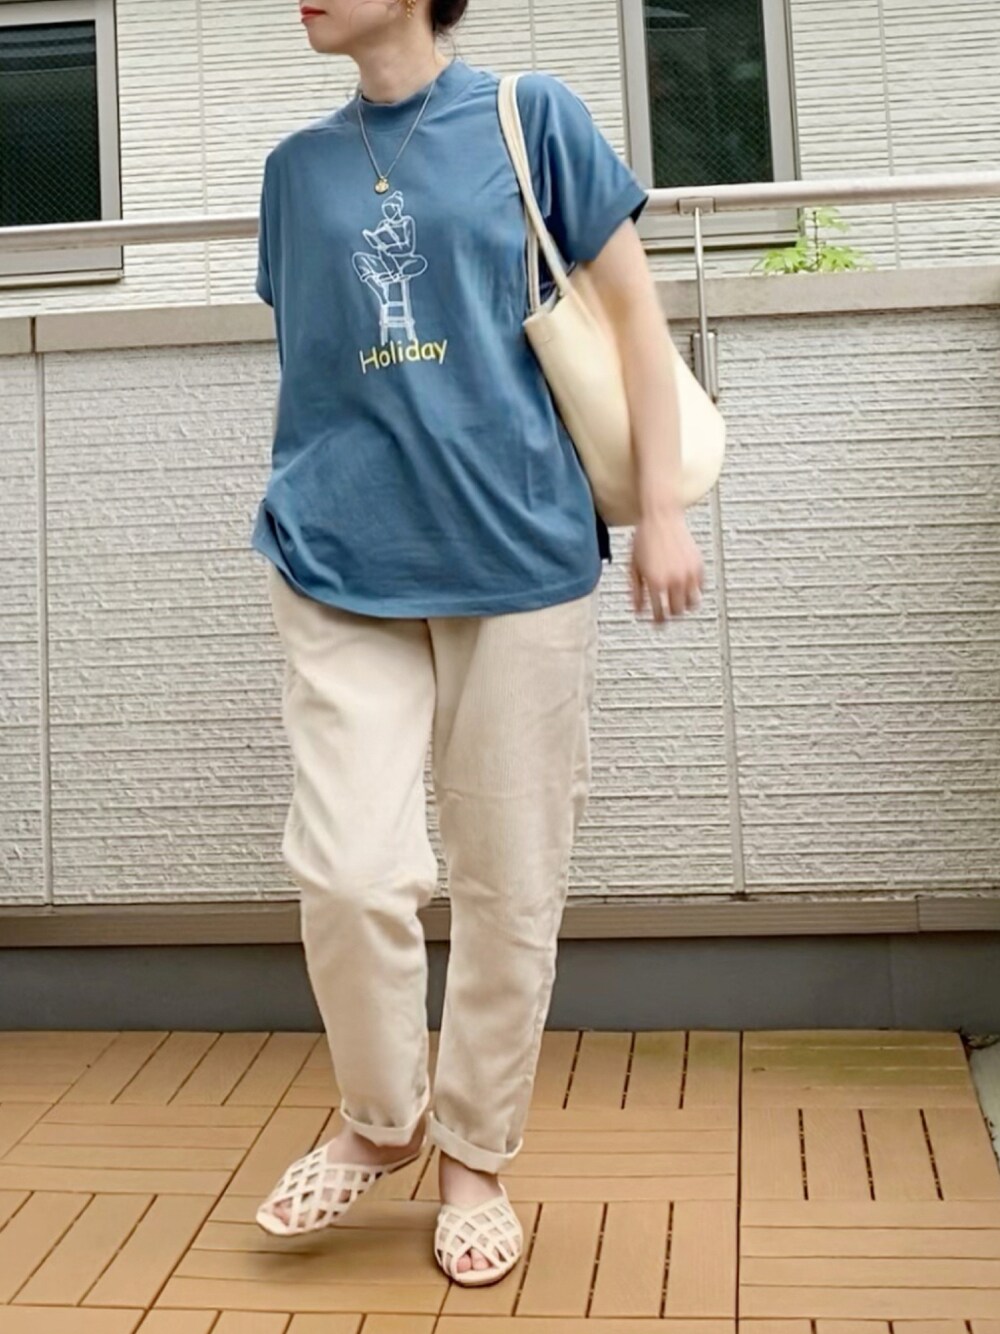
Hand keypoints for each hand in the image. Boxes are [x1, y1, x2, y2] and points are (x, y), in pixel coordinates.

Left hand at [630, 507, 704, 625]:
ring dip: (685, 606)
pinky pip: (700, 588)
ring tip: (679, 603)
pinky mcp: (698, 566)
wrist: (661, 517)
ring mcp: (688, 573)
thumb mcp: (633, 567)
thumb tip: (638, 611)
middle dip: (672, 614)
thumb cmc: (644, 539)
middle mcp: (673, 580)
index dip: (658, 622)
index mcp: (655, 583)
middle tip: (668, 612)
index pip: (659, 613)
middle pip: (677, 612)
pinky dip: (694, 590)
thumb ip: (635, 591)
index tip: (658, 623)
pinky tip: (686, 587)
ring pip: (693, 604)